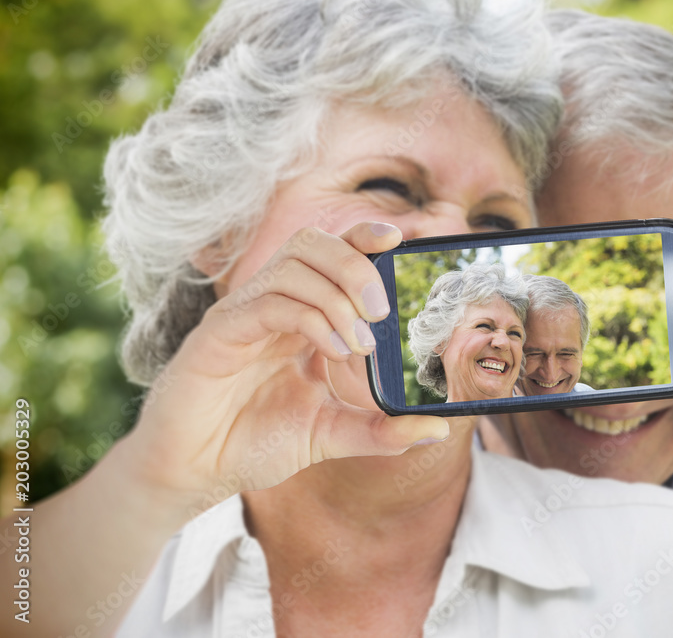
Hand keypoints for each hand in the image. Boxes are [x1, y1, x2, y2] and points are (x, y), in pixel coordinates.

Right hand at [115, 222, 449, 504]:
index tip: (399, 241)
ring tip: (360, 343)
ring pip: (293, 264)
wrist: (195, 473)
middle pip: (313, 243)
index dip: (363, 237)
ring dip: (338, 295)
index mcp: (298, 315)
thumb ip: (382, 430)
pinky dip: (310, 318)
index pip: (331, 254)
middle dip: (356, 264)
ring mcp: (244, 314)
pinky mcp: (220, 332)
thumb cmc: (253, 445)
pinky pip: (269, 301)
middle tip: (382, 311)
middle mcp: (271, 303)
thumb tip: (438, 429)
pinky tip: (333, 352)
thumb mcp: (331, 436)